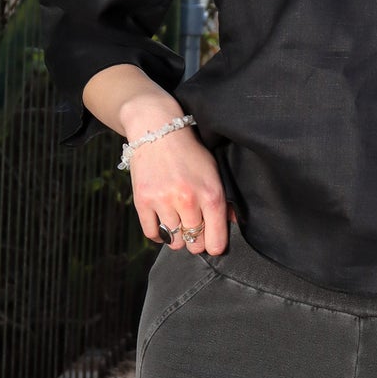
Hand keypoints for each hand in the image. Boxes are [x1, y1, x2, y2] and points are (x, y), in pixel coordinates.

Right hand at [129, 122, 229, 254]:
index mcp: (211, 195)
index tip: (211, 243)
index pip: (216, 241)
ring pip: (174, 241)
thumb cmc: (189, 153)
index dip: (215, 246)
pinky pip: (152, 233)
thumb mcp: (213, 172)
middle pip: (194, 244)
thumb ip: (223, 200)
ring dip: (177, 236)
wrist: (158, 130)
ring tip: (177, 222)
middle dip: (195, 240)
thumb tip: (233, 223)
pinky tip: (163, 222)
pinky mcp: (143, 201)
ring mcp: (163, 202)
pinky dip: (158, 233)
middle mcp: (188, 201)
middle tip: (193, 228)